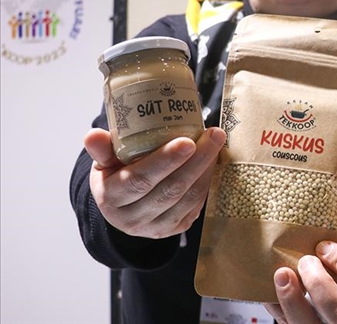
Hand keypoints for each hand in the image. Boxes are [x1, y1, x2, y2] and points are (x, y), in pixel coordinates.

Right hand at [84, 127, 225, 238]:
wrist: (122, 207)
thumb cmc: (115, 175)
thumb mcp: (103, 162)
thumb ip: (102, 149)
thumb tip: (92, 135)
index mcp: (111, 198)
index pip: (139, 180)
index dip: (164, 162)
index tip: (187, 142)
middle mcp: (132, 219)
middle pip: (170, 189)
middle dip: (196, 161)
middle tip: (214, 135)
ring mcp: (156, 228)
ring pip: (188, 198)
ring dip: (206, 168)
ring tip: (216, 142)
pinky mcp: (175, 229)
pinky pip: (196, 204)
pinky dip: (207, 180)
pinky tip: (212, 160)